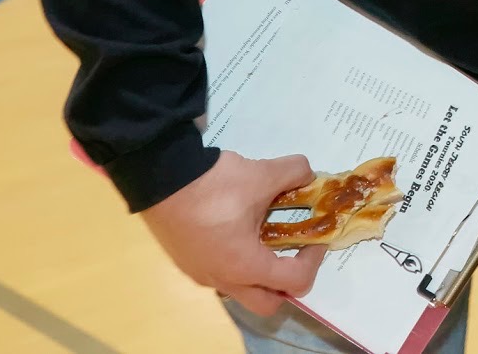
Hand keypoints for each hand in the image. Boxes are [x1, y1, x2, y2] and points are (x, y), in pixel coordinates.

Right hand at [141, 151, 327, 316]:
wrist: (161, 177)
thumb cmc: (215, 185)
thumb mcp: (263, 174)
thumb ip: (295, 173)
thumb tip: (307, 174)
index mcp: (245, 266)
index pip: (294, 281)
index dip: (314, 260)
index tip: (316, 238)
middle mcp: (223, 280)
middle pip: (266, 303)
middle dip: (287, 283)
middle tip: (294, 252)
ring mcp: (201, 274)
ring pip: (241, 289)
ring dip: (260, 271)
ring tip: (266, 236)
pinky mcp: (187, 263)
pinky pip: (220, 274)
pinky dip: (237, 261)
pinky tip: (238, 230)